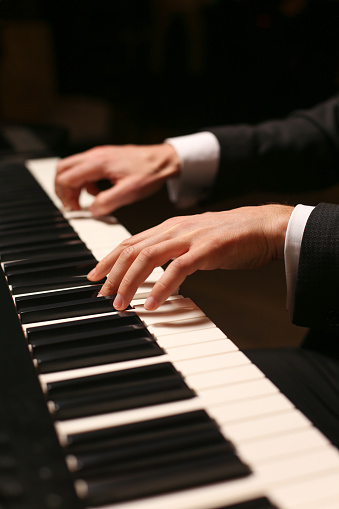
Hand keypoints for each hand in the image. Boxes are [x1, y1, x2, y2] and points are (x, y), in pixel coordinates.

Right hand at [55, 143, 179, 215]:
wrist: (163, 160)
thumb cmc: (149, 173)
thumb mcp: (129, 192)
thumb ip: (107, 202)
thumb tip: (92, 211)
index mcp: (98, 163)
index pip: (67, 177)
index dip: (66, 196)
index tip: (76, 210)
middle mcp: (95, 155)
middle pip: (62, 169)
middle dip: (63, 189)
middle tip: (72, 205)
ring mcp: (98, 154)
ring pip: (71, 167)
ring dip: (72, 185)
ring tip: (84, 200)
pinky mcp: (103, 157)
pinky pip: (83, 168)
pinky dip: (83, 181)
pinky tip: (97, 191)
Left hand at [88, 204, 292, 309]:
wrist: (261, 227)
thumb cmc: (229, 236)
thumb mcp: (192, 239)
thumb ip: (170, 250)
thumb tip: (150, 268)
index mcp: (169, 227)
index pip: (130, 242)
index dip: (109, 260)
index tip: (95, 276)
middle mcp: (174, 229)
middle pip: (132, 250)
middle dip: (113, 274)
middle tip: (102, 295)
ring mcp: (190, 238)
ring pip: (148, 258)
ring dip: (130, 282)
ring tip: (120, 302)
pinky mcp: (206, 249)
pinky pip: (177, 269)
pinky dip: (161, 287)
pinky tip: (152, 302)